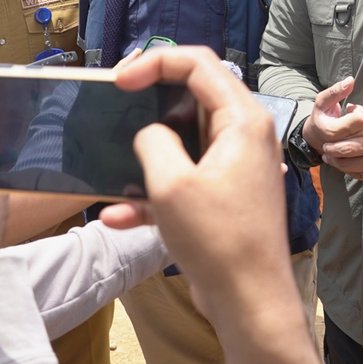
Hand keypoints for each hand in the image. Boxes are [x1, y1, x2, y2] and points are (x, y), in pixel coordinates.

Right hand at [98, 46, 294, 322]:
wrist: (250, 301)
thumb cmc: (217, 239)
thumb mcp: (170, 184)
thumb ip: (153, 142)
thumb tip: (150, 134)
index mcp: (242, 120)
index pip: (199, 63)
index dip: (155, 62)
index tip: (120, 81)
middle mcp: (245, 135)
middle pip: (193, 96)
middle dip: (150, 101)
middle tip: (115, 106)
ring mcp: (236, 166)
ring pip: (184, 141)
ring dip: (147, 153)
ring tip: (113, 161)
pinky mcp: (225, 196)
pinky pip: (185, 180)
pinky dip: (154, 193)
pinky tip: (117, 216)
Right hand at [305, 75, 362, 151]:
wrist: (316, 137)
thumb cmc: (321, 117)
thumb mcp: (322, 101)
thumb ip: (335, 91)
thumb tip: (350, 81)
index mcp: (332, 131)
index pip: (359, 120)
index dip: (359, 110)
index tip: (352, 109)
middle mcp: (342, 144)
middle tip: (358, 115)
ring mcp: (350, 152)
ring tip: (360, 123)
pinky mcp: (356, 155)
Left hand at [320, 106, 362, 190]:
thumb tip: (351, 107)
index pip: (350, 145)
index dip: (335, 145)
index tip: (326, 142)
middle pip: (347, 160)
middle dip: (332, 156)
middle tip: (324, 152)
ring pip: (352, 172)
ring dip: (339, 166)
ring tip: (332, 159)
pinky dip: (353, 171)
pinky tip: (349, 165)